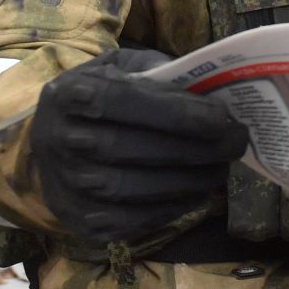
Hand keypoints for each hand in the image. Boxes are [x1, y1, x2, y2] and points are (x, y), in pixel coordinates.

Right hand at [30, 47, 249, 243]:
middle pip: (128, 148)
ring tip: (221, 169)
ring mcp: (63, 184)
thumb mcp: (123, 67)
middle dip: (193, 149)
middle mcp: (56, 140)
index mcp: (69, 93)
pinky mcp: (76, 219)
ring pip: (129, 189)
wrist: (53, 139)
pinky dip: (169, 209)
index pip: (120, 101)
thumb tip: (211, 89)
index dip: (174, 112)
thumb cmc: (100, 95)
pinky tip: (197, 193)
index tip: (221, 118)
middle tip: (236, 143)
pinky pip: (127, 221)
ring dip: (187, 182)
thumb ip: (159, 72)